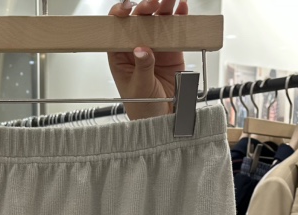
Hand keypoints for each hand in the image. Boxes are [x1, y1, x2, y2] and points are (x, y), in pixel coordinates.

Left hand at [107, 0, 188, 120]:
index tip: (126, 8)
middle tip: (152, 3)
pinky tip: (181, 8)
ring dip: (163, 7)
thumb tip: (142, 49)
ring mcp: (154, 46)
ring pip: (156, 21)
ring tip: (170, 0)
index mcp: (119, 56)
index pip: (116, 30)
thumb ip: (142, 68)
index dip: (119, 15)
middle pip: (138, 20)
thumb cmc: (142, 108)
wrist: (161, 119)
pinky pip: (174, 30)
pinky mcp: (171, 50)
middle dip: (144, 7)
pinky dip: (179, 17)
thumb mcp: (139, 88)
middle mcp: (136, 47)